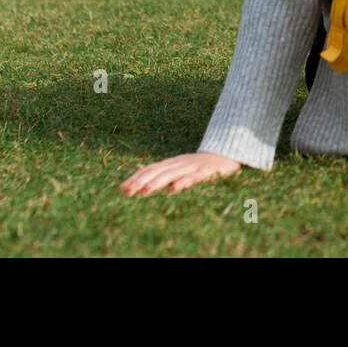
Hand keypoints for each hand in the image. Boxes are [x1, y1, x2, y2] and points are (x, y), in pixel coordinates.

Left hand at [119, 152, 242, 196]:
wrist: (226, 155)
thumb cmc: (199, 165)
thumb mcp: (178, 167)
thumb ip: (162, 172)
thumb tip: (140, 177)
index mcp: (170, 163)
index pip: (149, 169)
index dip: (135, 178)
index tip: (121, 189)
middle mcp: (178, 163)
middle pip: (156, 171)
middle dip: (140, 182)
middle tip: (127, 192)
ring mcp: (191, 167)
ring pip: (171, 174)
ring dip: (156, 183)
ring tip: (144, 192)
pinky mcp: (205, 172)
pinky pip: (193, 177)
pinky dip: (182, 182)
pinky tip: (174, 189)